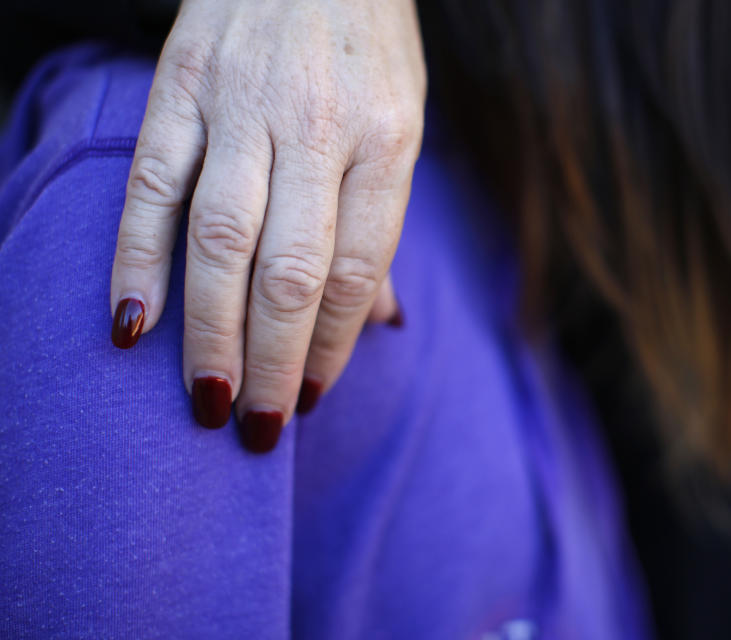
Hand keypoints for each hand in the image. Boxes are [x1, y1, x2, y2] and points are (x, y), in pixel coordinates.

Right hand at [109, 0, 425, 450]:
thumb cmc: (368, 51)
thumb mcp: (403, 125)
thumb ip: (382, 224)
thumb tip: (382, 324)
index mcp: (387, 141)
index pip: (357, 271)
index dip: (331, 348)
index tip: (310, 398)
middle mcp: (317, 127)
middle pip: (290, 272)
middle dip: (273, 364)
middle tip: (258, 431)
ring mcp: (242, 104)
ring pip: (219, 239)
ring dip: (209, 332)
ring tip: (207, 402)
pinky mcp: (181, 85)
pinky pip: (152, 186)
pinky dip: (137, 259)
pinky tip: (133, 325)